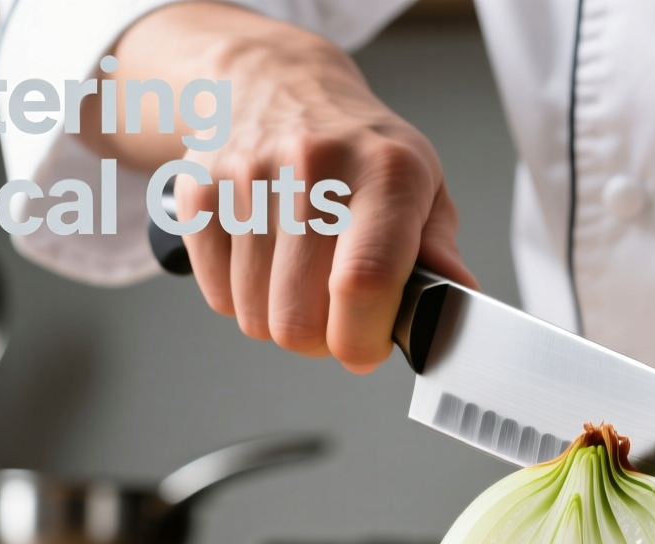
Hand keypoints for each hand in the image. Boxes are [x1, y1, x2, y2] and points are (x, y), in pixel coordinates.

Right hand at [95, 3, 475, 371]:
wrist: (276, 84)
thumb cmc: (359, 148)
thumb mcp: (421, 185)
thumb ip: (438, 250)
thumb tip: (456, 301)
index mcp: (384, 172)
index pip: (364, 282)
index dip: (362, 339)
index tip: (367, 348)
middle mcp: (313, 168)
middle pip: (300, 318)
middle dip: (322, 339)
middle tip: (337, 316)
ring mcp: (247, 178)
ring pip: (255, 316)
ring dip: (281, 318)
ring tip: (302, 280)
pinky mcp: (198, 193)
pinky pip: (218, 296)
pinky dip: (243, 298)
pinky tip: (266, 263)